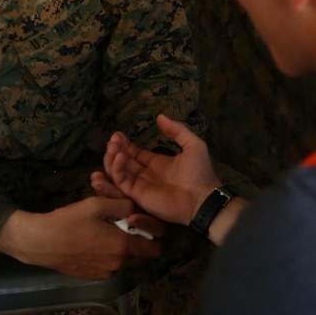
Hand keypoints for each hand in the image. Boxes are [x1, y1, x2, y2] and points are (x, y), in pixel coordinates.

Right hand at [0, 196, 160, 279]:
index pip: (156, 249)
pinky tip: (93, 243)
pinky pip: (110, 266)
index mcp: (123, 247)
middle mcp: (118, 265)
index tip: (144, 225)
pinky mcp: (93, 277)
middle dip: (138, 242)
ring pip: (125, 261)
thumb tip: (135, 210)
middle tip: (123, 226)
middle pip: (141, 256)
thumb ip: (123, 205)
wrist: (40, 242)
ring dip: (122, 249)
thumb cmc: (69, 221)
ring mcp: (105, 273)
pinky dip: (108, 257)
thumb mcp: (97, 204)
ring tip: (105, 233)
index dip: (154, 236)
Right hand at [90, 114, 219, 226]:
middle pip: (124, 161)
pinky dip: (117, 168)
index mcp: (157, 164)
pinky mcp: (137, 195)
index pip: (135, 153)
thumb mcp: (192, 145)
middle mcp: (146, 174)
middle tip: (113, 138)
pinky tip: (119, 156)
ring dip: (113, 158)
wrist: (203, 198)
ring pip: (119, 171)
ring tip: (112, 145)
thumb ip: (177, 130)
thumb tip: (160, 117)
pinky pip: (122, 181)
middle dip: (116, 149)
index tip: (117, 134)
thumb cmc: (200, 173)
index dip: (125, 144)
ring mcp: (140, 185)